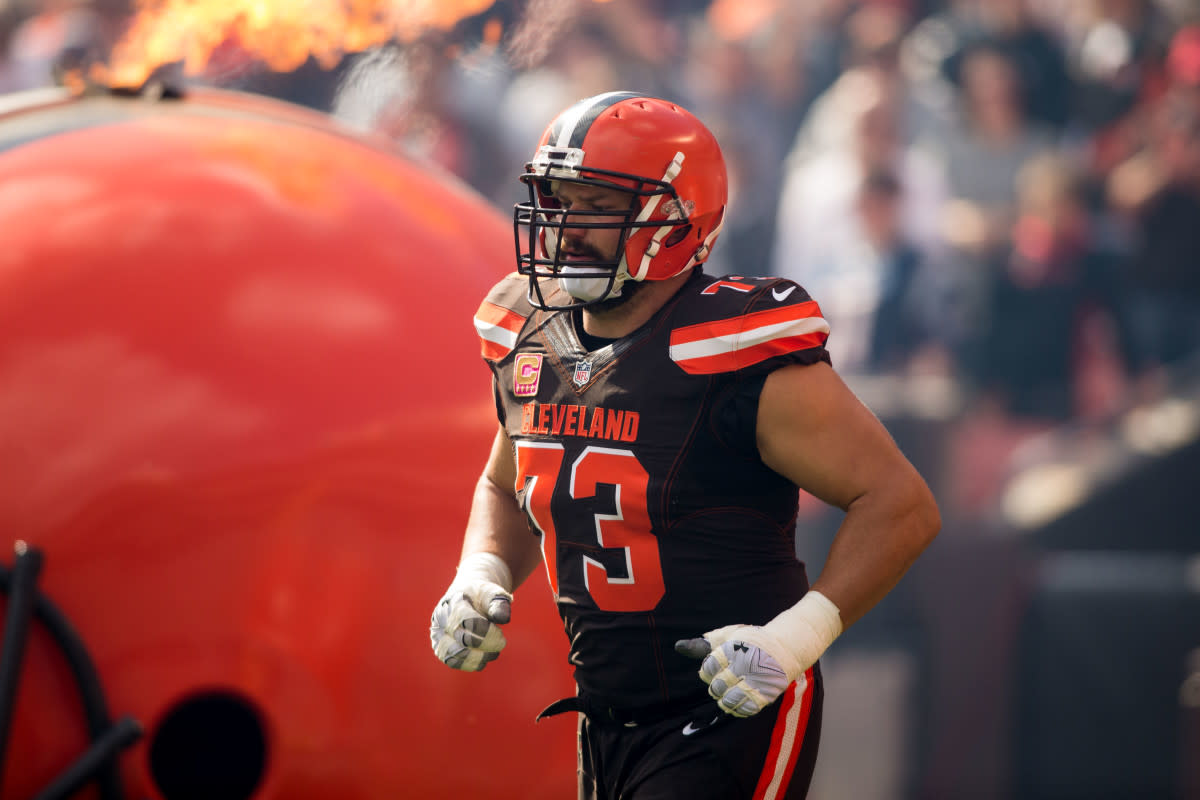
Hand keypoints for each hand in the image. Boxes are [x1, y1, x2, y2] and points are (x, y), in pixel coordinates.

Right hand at [430, 556, 512, 671]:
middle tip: (501, 642)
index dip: (488, 632)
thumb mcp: (493, 593)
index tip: (500, 633)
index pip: (469, 622)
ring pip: (456, 654)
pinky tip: (483, 657)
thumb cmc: (482, 596)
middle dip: (487, 645)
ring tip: (494, 652)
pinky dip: (471, 663)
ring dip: (480, 657)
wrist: (467, 596)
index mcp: (455, 602)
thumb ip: (499, 604)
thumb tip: (503, 618)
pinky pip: (453, 662)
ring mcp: (438, 634)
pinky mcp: (440, 648)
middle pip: (463, 640)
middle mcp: (442, 619)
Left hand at [675, 625, 803, 717]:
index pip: (708, 668)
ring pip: (728, 701)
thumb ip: (703, 645)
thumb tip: (678, 646)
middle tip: (724, 680)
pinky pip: (745, 710)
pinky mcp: (766, 694)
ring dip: (725, 699)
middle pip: (717, 687)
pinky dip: (738, 708)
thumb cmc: (751, 641)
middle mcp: (744, 665)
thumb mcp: (728, 636)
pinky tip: (740, 698)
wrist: (786, 647)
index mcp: (733, 649)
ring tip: (730, 691)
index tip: (716, 666)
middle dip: (716, 686)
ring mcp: (756, 681)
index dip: (708, 670)